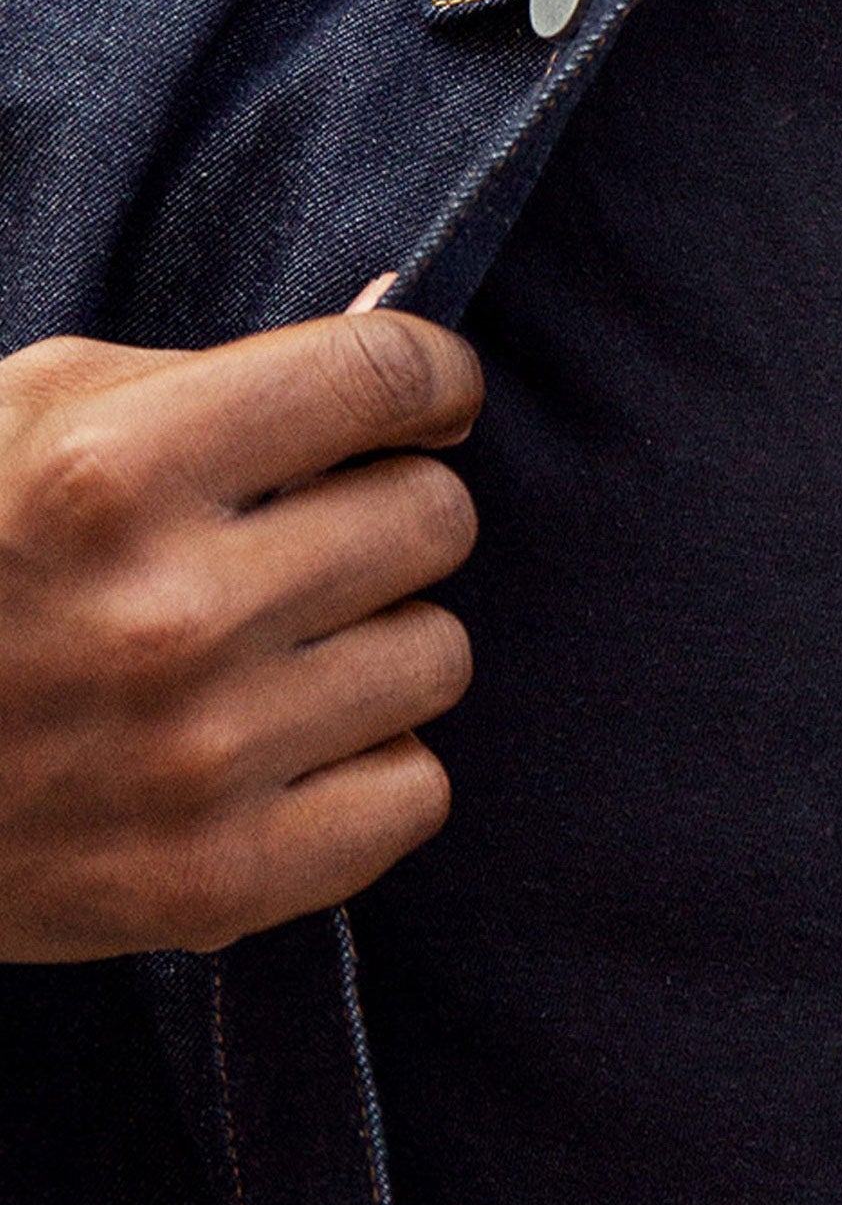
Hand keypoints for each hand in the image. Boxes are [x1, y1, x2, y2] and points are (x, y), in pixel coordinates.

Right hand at [0, 298, 481, 962]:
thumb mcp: (35, 415)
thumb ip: (220, 373)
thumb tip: (402, 321)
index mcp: (113, 472)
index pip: (388, 373)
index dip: (431, 377)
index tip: (425, 399)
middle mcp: (167, 615)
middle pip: (435, 518)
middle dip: (390, 510)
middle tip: (312, 535)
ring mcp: (194, 760)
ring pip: (439, 655)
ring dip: (378, 640)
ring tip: (279, 647)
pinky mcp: (211, 883)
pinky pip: (416, 792)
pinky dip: (367, 767)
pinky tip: (283, 745)